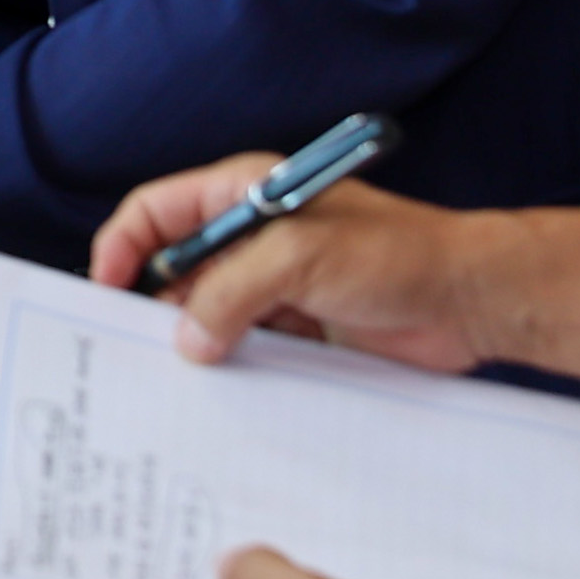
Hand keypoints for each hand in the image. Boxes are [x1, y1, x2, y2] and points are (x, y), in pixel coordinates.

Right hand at [89, 170, 500, 373]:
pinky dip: (235, 362)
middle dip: (157, 302)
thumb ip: (231, 293)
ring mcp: (277, 281)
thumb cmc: (398, 256)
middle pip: (177, 265)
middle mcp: (254, 235)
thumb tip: (187, 339)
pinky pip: (248, 343)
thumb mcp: (299, 259)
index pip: (157, 211)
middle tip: (142, 344)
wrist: (474, 300)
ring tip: (187, 373)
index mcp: (244, 193)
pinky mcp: (302, 323)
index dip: (124, 245)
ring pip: (210, 310)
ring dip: (199, 339)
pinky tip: (230, 385)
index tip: (105, 290)